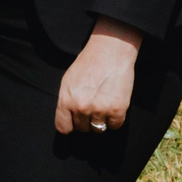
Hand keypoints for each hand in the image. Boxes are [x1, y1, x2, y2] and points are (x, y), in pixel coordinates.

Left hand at [53, 19, 141, 134]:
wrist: (109, 53)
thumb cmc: (87, 65)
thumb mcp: (68, 81)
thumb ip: (66, 101)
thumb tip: (68, 118)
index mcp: (66, 100)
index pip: (63, 127)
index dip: (69, 127)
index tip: (74, 124)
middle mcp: (81, 107)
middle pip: (83, 129)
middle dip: (86, 121)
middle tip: (92, 107)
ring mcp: (100, 110)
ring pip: (99, 129)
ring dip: (101, 121)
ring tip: (103, 105)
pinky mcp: (118, 110)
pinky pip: (115, 125)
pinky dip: (115, 119)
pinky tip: (113, 105)